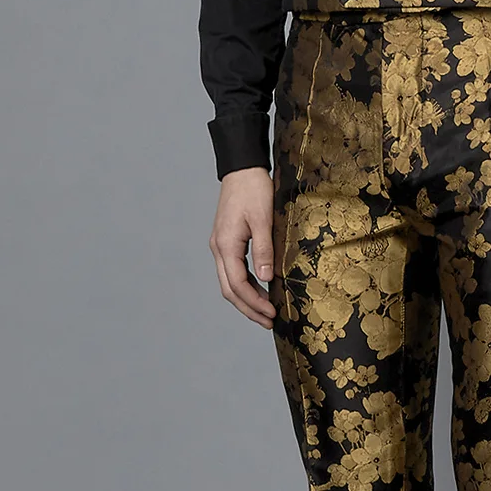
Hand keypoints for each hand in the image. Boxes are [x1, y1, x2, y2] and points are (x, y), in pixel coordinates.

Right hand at [210, 167, 277, 327]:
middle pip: (229, 290)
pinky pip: (232, 271)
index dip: (254, 302)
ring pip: (229, 283)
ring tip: (265, 312)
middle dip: (248, 308)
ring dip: (246, 299)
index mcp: (226, 245)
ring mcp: (220, 246)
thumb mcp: (263, 219)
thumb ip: (264, 250)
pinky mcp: (225, 242)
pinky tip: (259, 290)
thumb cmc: (254, 189)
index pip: (238, 284)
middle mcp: (218, 248)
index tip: (272, 313)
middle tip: (269, 321)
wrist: (242, 169)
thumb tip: (266, 278)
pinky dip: (244, 285)